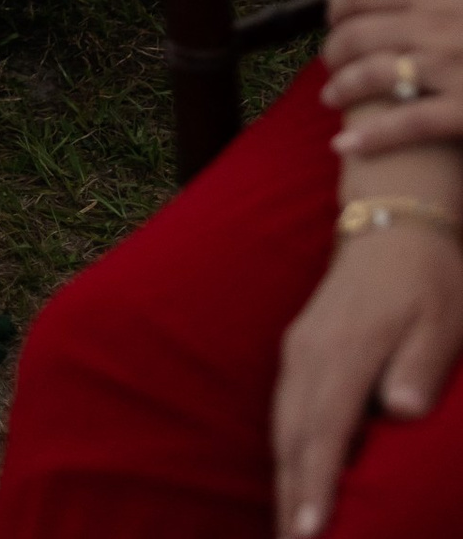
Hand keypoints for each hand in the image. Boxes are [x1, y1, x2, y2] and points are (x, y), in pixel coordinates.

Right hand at [273, 219, 462, 535]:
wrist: (394, 217)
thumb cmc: (429, 276)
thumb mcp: (442, 319)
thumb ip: (420, 365)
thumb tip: (401, 410)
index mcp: (345, 349)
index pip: (324, 431)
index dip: (315, 486)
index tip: (309, 534)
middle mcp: (311, 352)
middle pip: (293, 437)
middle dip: (289, 498)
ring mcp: (300, 347)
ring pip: (282, 424)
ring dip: (284, 479)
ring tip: (288, 528)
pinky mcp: (300, 344)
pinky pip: (285, 407)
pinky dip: (285, 449)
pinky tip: (292, 475)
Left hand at [328, 0, 462, 158]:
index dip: (338, 3)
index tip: (331, 15)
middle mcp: (431, 25)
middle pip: (359, 34)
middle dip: (335, 49)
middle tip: (328, 61)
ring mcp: (444, 68)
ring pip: (373, 76)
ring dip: (344, 88)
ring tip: (332, 97)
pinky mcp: (460, 110)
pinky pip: (406, 124)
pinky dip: (372, 137)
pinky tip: (345, 146)